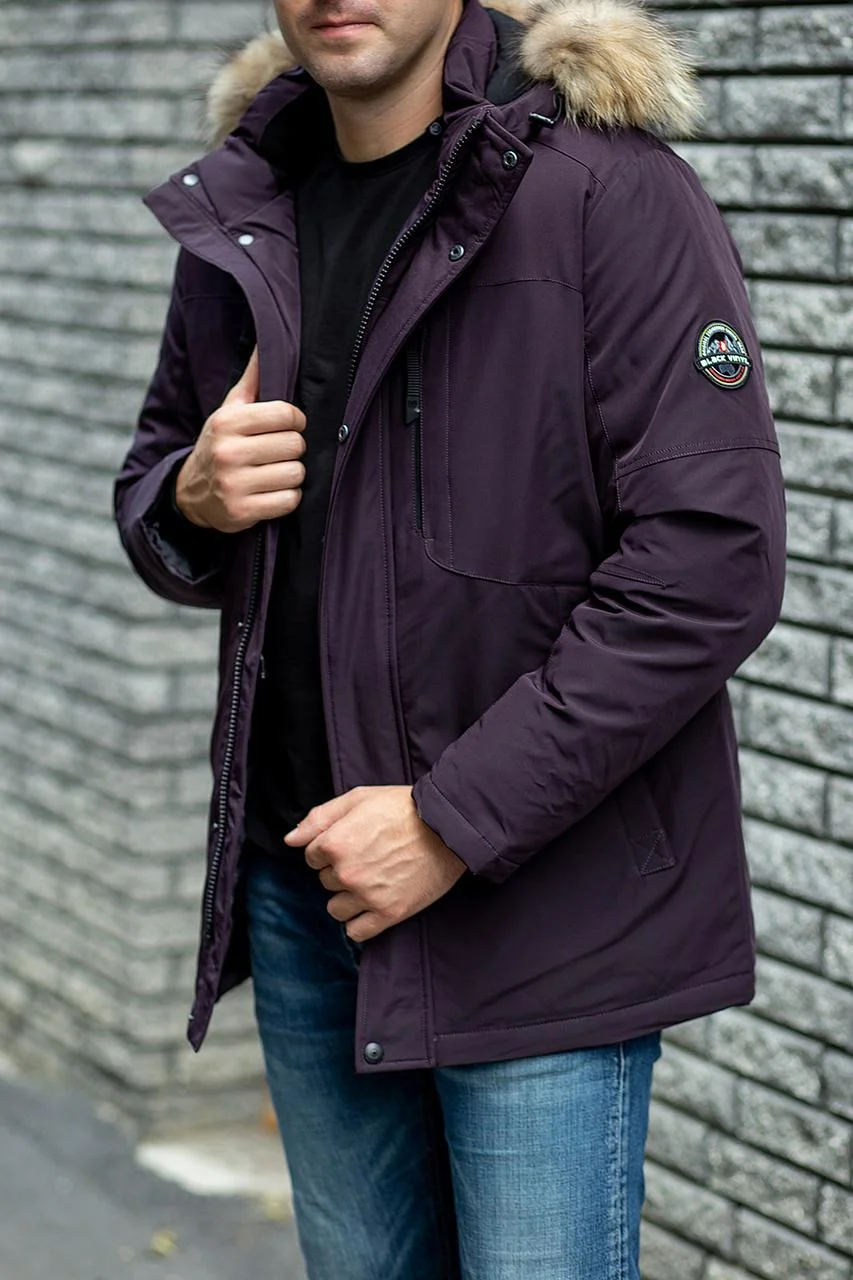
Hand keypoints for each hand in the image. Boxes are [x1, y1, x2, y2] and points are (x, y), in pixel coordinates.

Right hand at [175, 347, 306, 532]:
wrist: (192, 493)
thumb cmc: (222, 444)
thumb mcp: (230, 410)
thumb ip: (252, 379)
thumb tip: (266, 341)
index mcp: (228, 422)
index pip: (287, 414)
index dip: (296, 421)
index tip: (289, 426)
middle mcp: (228, 451)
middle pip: (294, 445)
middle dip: (293, 449)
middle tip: (280, 453)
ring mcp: (234, 484)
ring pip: (295, 474)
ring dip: (293, 475)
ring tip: (277, 473)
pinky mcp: (241, 512)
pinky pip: (289, 501)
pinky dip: (288, 498)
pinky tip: (273, 493)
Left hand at [285, 786, 465, 942]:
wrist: (447, 827)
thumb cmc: (403, 807)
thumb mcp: (358, 798)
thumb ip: (319, 818)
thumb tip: (290, 840)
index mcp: (335, 843)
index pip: (311, 856)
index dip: (330, 847)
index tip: (353, 841)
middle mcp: (347, 872)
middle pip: (325, 881)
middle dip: (340, 870)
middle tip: (369, 856)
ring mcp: (368, 896)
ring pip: (336, 909)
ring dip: (348, 898)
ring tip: (372, 881)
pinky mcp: (389, 913)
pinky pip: (356, 932)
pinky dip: (360, 922)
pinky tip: (373, 904)